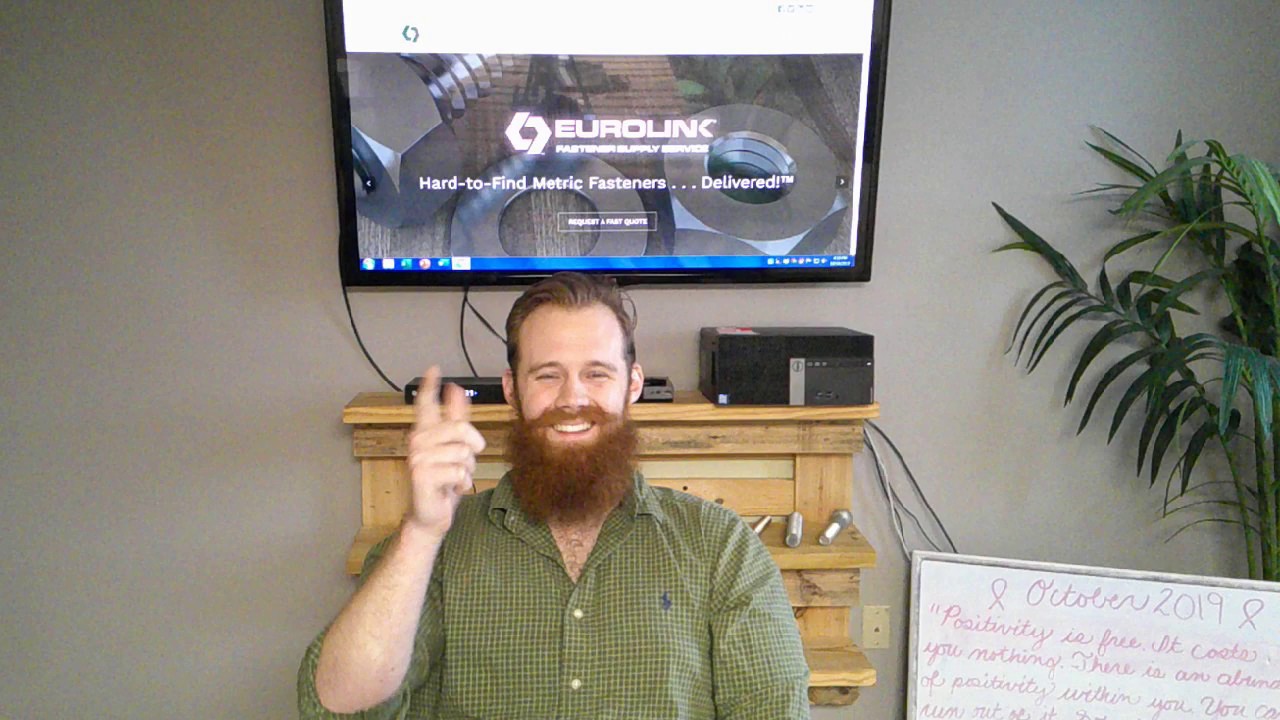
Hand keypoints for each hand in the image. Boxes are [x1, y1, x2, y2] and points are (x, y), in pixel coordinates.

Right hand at [403, 366, 485, 539]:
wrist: (432, 515)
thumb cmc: (443, 481)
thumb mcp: (455, 449)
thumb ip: (456, 420)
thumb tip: (456, 390)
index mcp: (425, 432)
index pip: (425, 404)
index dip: (430, 386)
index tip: (434, 368)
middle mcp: (417, 441)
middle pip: (459, 428)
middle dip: (473, 446)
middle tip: (467, 461)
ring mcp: (417, 457)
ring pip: (462, 452)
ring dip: (467, 469)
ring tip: (455, 477)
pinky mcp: (421, 475)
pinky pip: (458, 471)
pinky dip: (462, 483)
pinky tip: (451, 489)